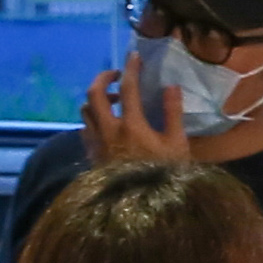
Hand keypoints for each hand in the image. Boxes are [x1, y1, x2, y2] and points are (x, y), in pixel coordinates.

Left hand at [80, 64, 196, 171]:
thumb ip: (172, 114)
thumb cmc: (164, 174)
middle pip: (93, 94)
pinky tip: (106, 124)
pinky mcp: (91, 154)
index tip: (134, 56)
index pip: (127, 88)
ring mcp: (96, 143)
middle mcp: (107, 130)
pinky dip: (93, 119)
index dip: (131, 69)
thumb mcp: (177, 145)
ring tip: (113, 100)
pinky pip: (85, 128)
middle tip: (116, 75)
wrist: (140, 206)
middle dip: (102, 78)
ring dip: (96, 99)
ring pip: (85, 110)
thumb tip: (171, 87)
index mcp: (131, 125)